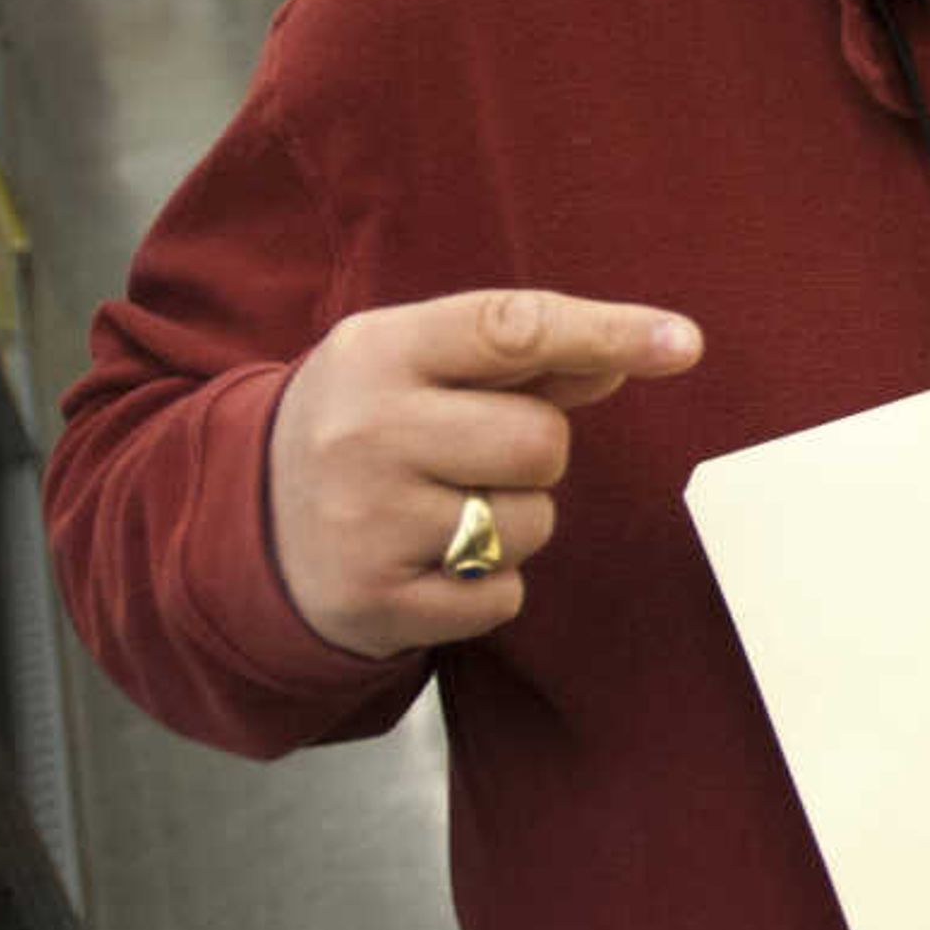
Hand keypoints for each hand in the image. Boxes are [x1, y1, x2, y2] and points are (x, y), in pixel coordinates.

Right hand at [268, 288, 700, 659]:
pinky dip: (489, 587)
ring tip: (446, 510)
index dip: (605, 331)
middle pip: (540, 442)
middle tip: (477, 457)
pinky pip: (502, 597)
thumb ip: (523, 357)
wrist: (246, 524)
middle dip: (535, 455)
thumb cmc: (367, 427)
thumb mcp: (419, 367)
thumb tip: (632, 349)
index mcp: (379, 351)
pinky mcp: (376, 601)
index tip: (684, 343)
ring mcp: (367, 520)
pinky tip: (432, 563)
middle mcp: (366, 430)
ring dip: (514, 523)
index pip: (511, 328)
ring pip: (530, 524)